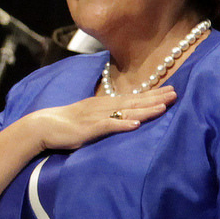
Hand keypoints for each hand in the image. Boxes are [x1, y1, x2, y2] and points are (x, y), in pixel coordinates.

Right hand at [26, 88, 175, 152]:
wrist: (43, 125)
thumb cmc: (66, 123)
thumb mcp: (89, 116)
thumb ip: (106, 116)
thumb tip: (124, 118)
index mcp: (104, 103)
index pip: (133, 98)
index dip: (152, 94)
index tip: (170, 90)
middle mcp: (103, 107)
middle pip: (134, 102)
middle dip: (156, 98)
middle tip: (176, 93)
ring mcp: (97, 117)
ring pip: (126, 112)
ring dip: (145, 110)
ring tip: (163, 107)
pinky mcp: (89, 128)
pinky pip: (108, 126)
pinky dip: (122, 125)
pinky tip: (136, 125)